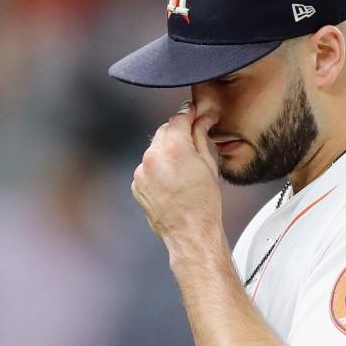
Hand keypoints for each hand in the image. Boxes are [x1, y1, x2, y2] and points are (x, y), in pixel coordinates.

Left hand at [132, 103, 222, 251]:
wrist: (190, 232)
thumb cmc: (204, 203)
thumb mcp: (208, 164)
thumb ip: (200, 137)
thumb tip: (201, 121)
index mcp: (173, 148)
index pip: (179, 118)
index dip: (189, 114)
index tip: (195, 113)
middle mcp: (153, 156)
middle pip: (164, 131)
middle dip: (177, 133)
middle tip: (192, 140)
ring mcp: (142, 171)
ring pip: (154, 149)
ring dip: (167, 152)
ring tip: (183, 170)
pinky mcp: (137, 185)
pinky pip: (147, 168)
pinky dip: (158, 169)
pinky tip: (172, 182)